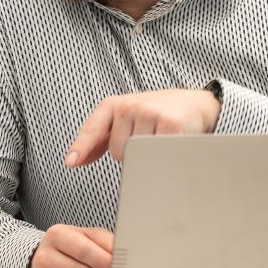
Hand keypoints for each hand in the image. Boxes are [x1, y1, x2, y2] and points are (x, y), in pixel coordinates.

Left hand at [66, 89, 219, 166]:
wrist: (195, 104)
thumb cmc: (157, 114)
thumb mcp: (126, 119)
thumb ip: (102, 138)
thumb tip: (76, 160)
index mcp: (115, 104)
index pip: (93, 128)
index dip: (81, 146)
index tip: (71, 162)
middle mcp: (130, 106)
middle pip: (117, 151)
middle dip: (130, 154)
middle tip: (147, 139)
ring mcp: (150, 113)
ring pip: (137, 156)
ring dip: (147, 156)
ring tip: (159, 140)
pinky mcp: (170, 125)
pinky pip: (158, 155)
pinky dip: (164, 156)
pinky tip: (171, 142)